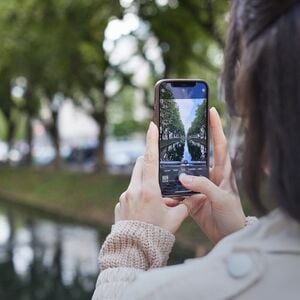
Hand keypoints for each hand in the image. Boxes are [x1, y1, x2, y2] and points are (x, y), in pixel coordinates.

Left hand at [115, 122, 187, 233]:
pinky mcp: (120, 203)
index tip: (151, 125)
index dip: (151, 140)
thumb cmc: (156, 235)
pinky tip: (144, 208)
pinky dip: (138, 193)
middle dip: (149, 161)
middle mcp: (134, 190)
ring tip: (154, 195)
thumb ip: (185, 205)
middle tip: (159, 168)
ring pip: (135, 178)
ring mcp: (124, 196)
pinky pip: (130, 191)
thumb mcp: (175, 219)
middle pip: (141, 165)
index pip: (150, 159)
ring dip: (144, 179)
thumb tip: (195, 196)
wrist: (134, 251)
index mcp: (149, 190)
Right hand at [168, 107, 245, 242]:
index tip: (211, 110)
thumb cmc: (231, 215)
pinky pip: (178, 190)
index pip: (219, 144)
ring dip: (174, 166)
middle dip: (189, 140)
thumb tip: (183, 177)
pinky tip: (161, 188)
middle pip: (199, 153)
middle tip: (178, 128)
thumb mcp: (221, 198)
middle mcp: (210, 175)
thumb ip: (203, 186)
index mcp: (222, 171)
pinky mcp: (191, 197)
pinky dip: (170, 190)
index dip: (216, 127)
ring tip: (162, 156)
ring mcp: (199, 185)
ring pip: (185, 171)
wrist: (227, 235)